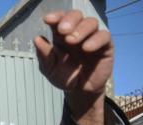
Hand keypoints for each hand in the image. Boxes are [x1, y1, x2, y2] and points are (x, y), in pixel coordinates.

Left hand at [34, 10, 112, 124]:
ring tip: (72, 40)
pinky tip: (86, 48)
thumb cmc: (64, 77)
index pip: (59, 19)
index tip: (48, 19)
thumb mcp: (50, 69)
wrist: (79, 92)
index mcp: (61, 36)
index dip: (55, 16)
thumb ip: (44, 55)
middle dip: (69, 20)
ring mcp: (92, 38)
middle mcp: (77, 33)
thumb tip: (37, 39)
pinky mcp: (105, 46)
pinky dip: (95, 40)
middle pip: (76, 15)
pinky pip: (104, 36)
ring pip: (91, 22)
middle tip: (62, 30)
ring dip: (81, 29)